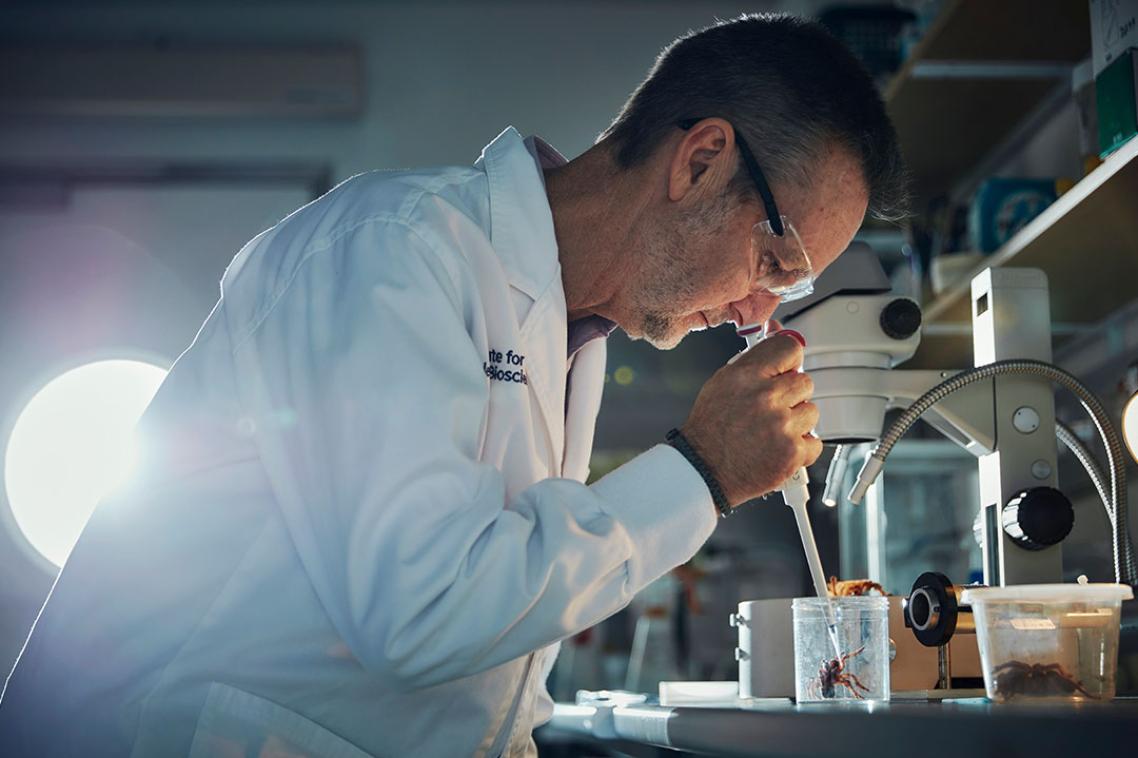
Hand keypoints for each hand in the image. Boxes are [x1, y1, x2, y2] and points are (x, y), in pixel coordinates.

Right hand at [681, 333, 821, 506]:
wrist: (703, 470)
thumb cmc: (710, 429)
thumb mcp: (722, 383)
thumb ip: (753, 359)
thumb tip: (777, 331)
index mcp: (746, 376)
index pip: (789, 348)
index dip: (789, 360)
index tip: (786, 368)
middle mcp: (765, 397)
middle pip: (804, 381)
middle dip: (791, 395)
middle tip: (771, 409)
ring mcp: (781, 426)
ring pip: (812, 411)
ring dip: (797, 422)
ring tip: (772, 431)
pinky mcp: (792, 453)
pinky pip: (815, 442)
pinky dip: (800, 448)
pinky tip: (778, 448)